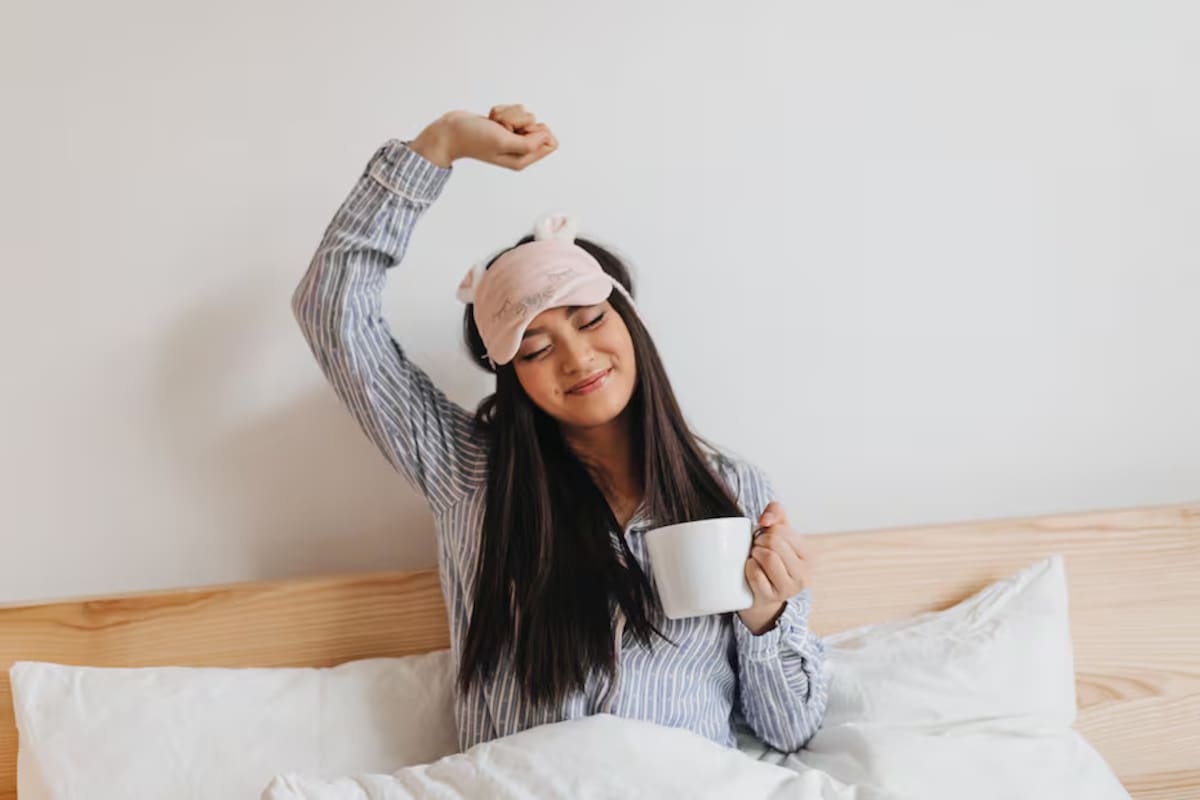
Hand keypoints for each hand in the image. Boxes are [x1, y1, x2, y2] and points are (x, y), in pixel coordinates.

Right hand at [411, 104, 557, 170]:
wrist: (450, 131)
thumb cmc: (474, 138)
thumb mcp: (503, 142)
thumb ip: (529, 143)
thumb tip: (548, 137)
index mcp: (523, 159)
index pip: (550, 143)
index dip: (539, 131)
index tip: (521, 131)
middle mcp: (519, 149)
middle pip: (538, 126)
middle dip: (520, 121)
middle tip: (502, 128)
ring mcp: (512, 137)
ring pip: (525, 115)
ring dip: (507, 115)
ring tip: (493, 124)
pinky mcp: (504, 125)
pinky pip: (514, 110)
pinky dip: (500, 111)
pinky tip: (489, 120)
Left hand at [737, 501, 813, 634]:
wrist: (761, 595)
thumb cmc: (771, 559)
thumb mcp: (778, 534)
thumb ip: (776, 513)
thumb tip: (765, 520)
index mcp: (809, 557)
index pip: (783, 530)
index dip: (768, 530)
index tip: (766, 538)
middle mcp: (804, 575)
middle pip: (774, 543)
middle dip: (760, 541)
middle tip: (758, 547)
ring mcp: (789, 589)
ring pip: (767, 557)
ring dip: (755, 553)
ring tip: (755, 557)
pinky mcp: (771, 597)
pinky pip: (756, 574)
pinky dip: (749, 568)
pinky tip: (752, 569)